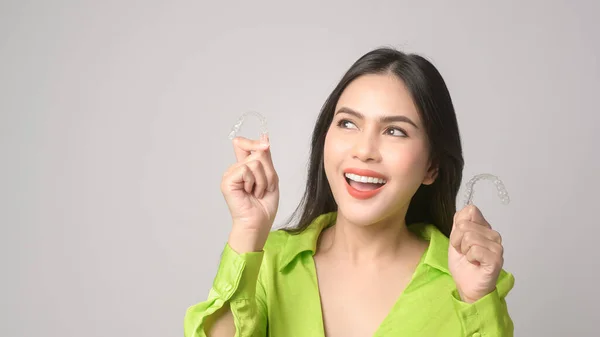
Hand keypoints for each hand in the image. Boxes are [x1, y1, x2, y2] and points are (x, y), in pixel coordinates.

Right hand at [221, 136, 278, 252]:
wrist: (258, 223)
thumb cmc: (264, 205)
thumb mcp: (271, 177)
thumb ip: (265, 158)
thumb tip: (264, 137)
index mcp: (244, 167)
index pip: (243, 144)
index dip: (254, 142)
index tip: (266, 145)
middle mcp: (235, 168)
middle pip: (256, 152)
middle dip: (268, 171)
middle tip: (266, 187)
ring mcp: (230, 174)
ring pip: (254, 162)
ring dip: (263, 180)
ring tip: (258, 192)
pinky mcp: (227, 181)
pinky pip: (246, 170)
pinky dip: (254, 182)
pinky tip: (250, 193)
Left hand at [448, 205, 503, 302]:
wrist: (467, 286)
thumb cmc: (463, 265)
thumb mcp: (455, 240)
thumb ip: (459, 224)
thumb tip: (465, 210)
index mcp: (483, 228)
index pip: (470, 210)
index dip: (458, 226)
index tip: (459, 240)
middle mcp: (493, 235)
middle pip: (465, 225)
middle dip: (457, 241)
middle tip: (464, 252)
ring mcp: (496, 246)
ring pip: (469, 237)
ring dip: (463, 250)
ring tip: (470, 258)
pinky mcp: (496, 258)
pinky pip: (475, 249)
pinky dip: (470, 257)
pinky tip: (475, 263)